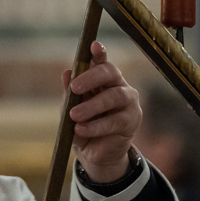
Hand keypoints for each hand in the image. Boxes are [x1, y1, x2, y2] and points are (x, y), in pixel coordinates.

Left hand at [64, 41, 141, 182]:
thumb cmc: (83, 127)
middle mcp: (118, 85)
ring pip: (114, 96)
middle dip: (91, 77)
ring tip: (74, 116)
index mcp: (102, 80)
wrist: (95, 155)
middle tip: (74, 88)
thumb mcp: (71, 111)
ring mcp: (129, 102)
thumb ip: (70, 94)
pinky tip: (81, 129)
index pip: (102, 61)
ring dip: (92, 106)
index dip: (99, 52)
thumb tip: (66, 73)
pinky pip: (115, 120)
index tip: (93, 45)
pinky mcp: (132, 120)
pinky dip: (96, 125)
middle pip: (110, 72)